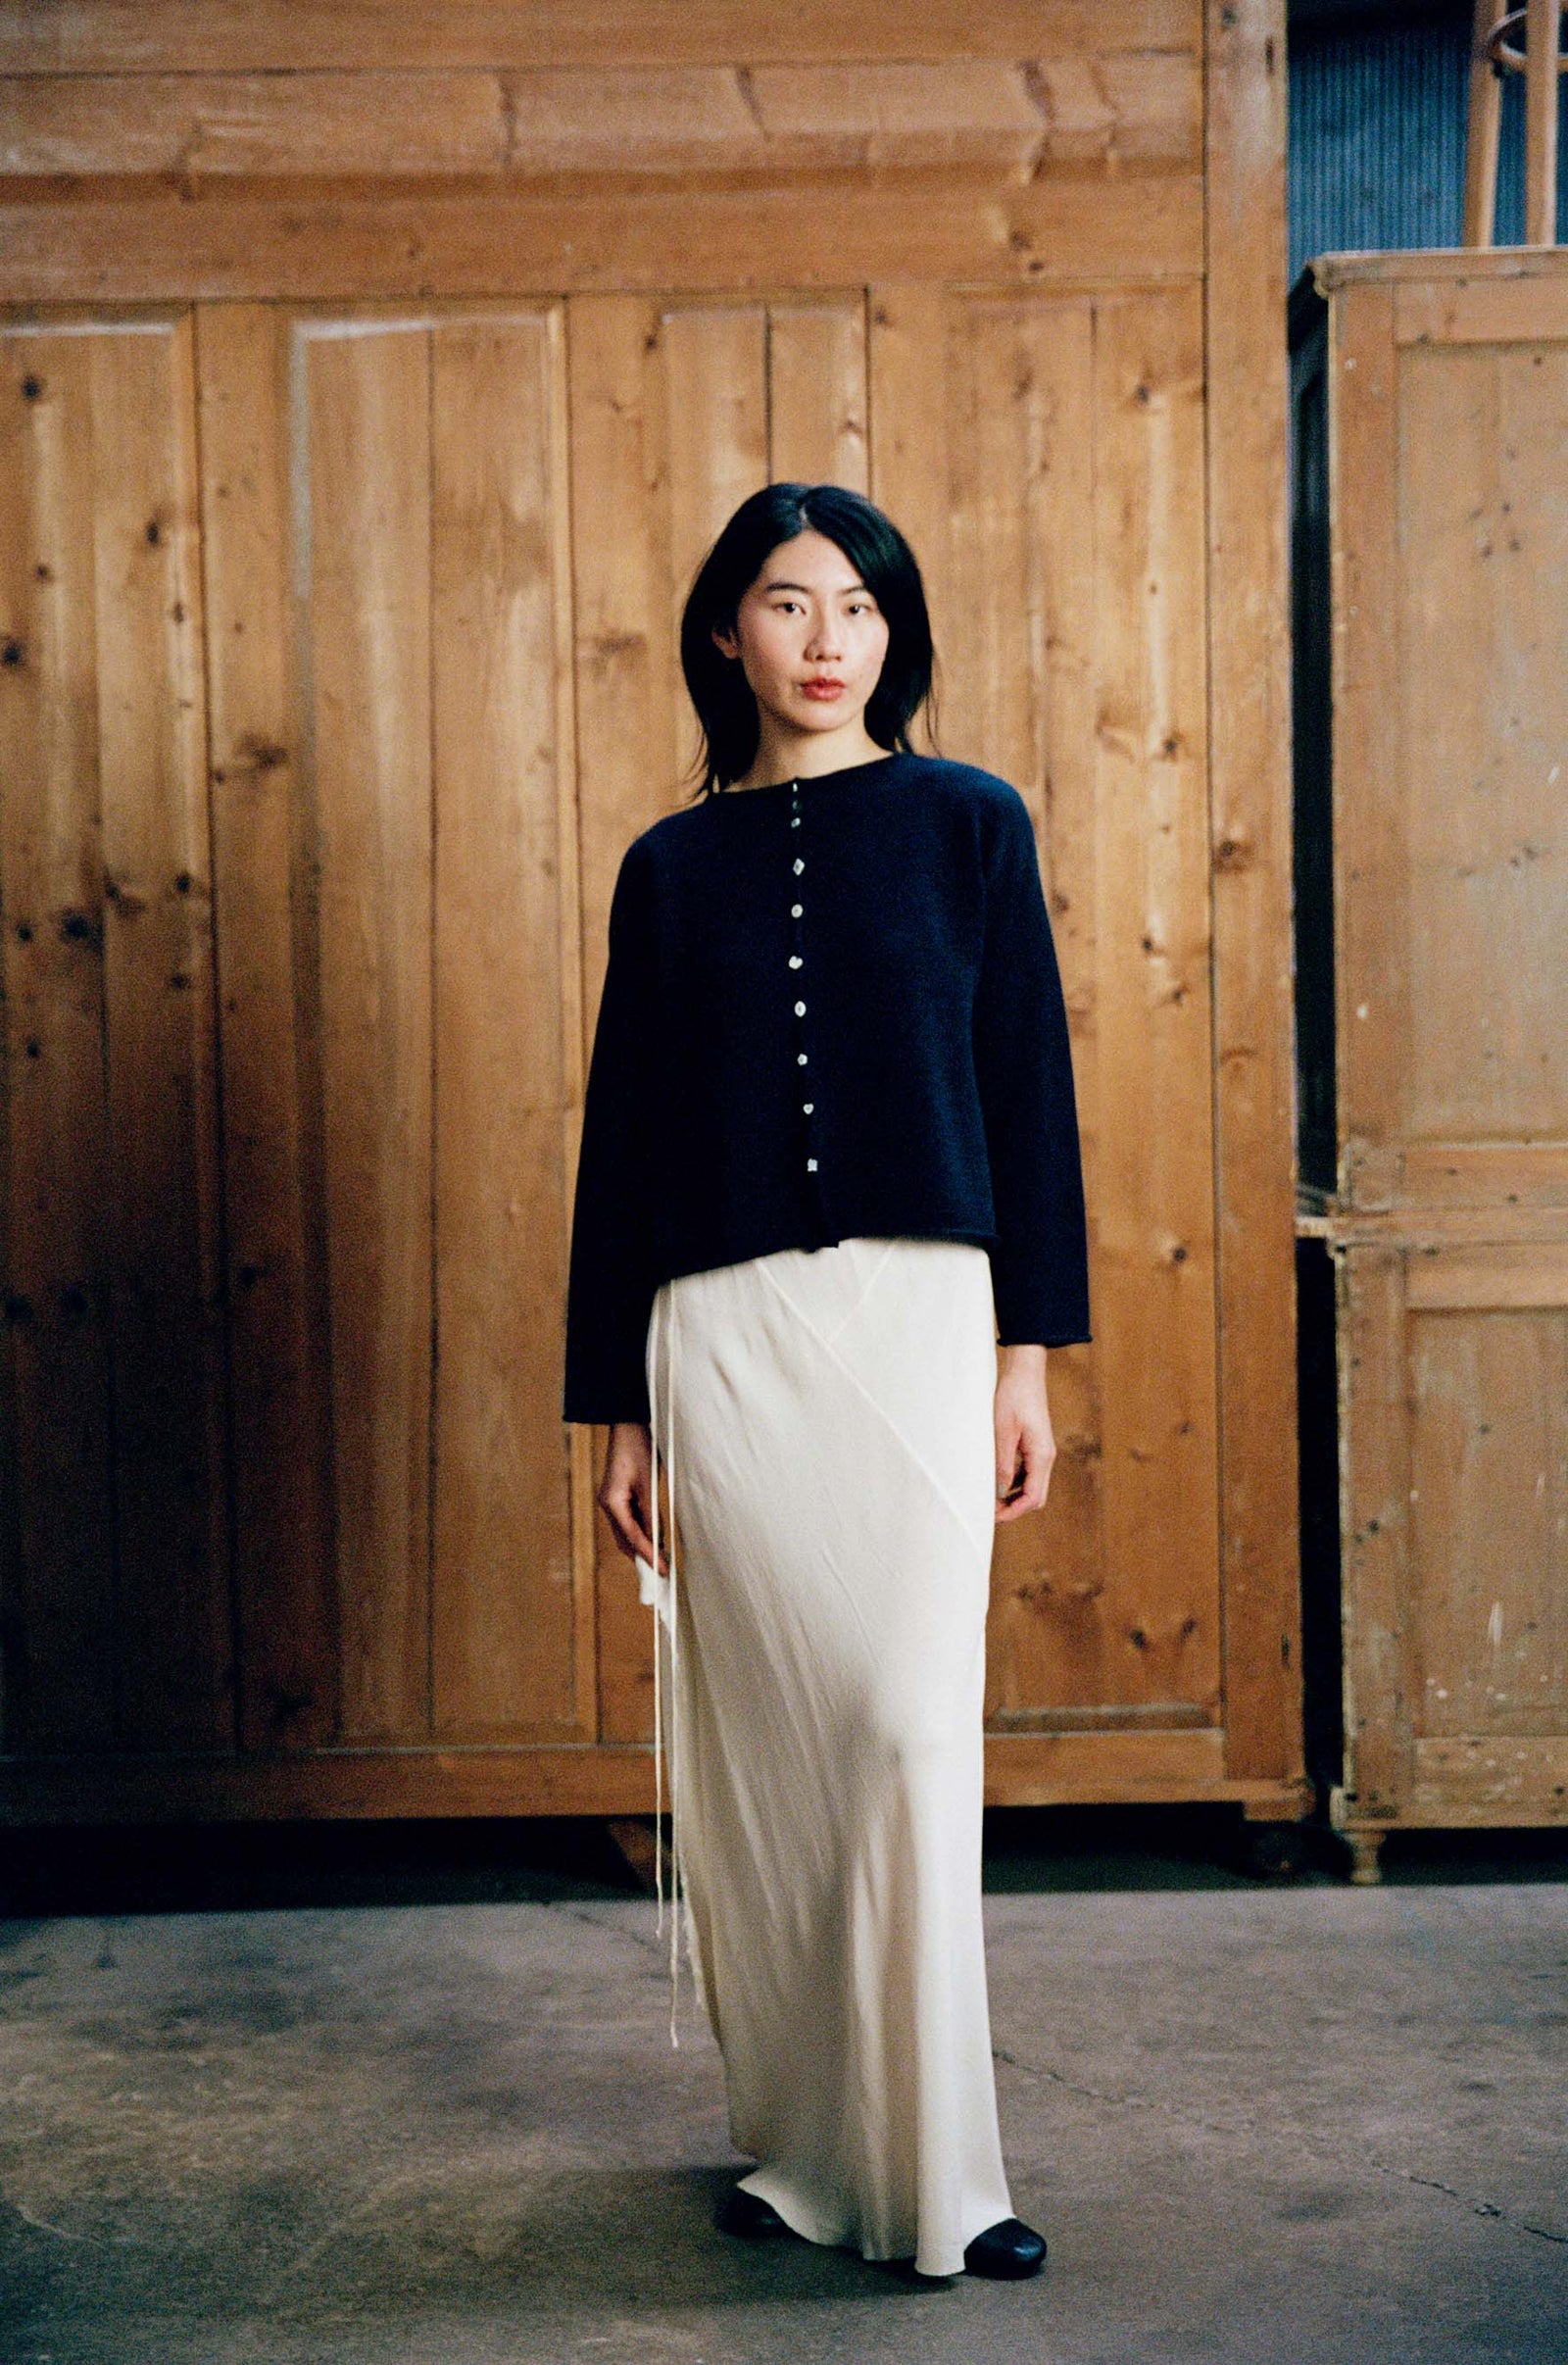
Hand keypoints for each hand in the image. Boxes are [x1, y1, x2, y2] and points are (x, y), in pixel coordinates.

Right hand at [598, 1419, 669, 1575]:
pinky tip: (655, 1536)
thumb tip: (657, 1538)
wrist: (627, 1425)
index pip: (632, 1536)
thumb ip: (652, 1512)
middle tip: (662, 1571)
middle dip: (642, 1556)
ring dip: (643, 1544)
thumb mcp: (649, 1483)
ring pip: (626, 1532)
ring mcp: (611, 1501)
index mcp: (612, 1502)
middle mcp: (607, 1505)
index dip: (648, 1555)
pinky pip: (629, 1520)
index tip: (662, 1570)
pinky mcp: (618, 1496)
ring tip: (662, 1558)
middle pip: (625, 1539)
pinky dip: (641, 1530)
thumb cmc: (638, 1449)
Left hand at [993, 1344, 1055, 1521]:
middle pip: (1035, 1496)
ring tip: (989, 1497)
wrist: (1024, 1372)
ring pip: (1032, 1486)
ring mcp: (1042, 1451)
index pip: (1033, 1498)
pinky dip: (1014, 1482)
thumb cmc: (1013, 1397)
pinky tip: (997, 1480)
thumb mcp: (1003, 1432)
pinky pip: (1028, 1473)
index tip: (992, 1516)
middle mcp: (1046, 1457)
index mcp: (1042, 1456)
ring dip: (1013, 1496)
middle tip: (988, 1509)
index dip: (1014, 1512)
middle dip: (1014, 1507)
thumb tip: (1000, 1492)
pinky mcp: (1035, 1445)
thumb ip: (1002, 1464)